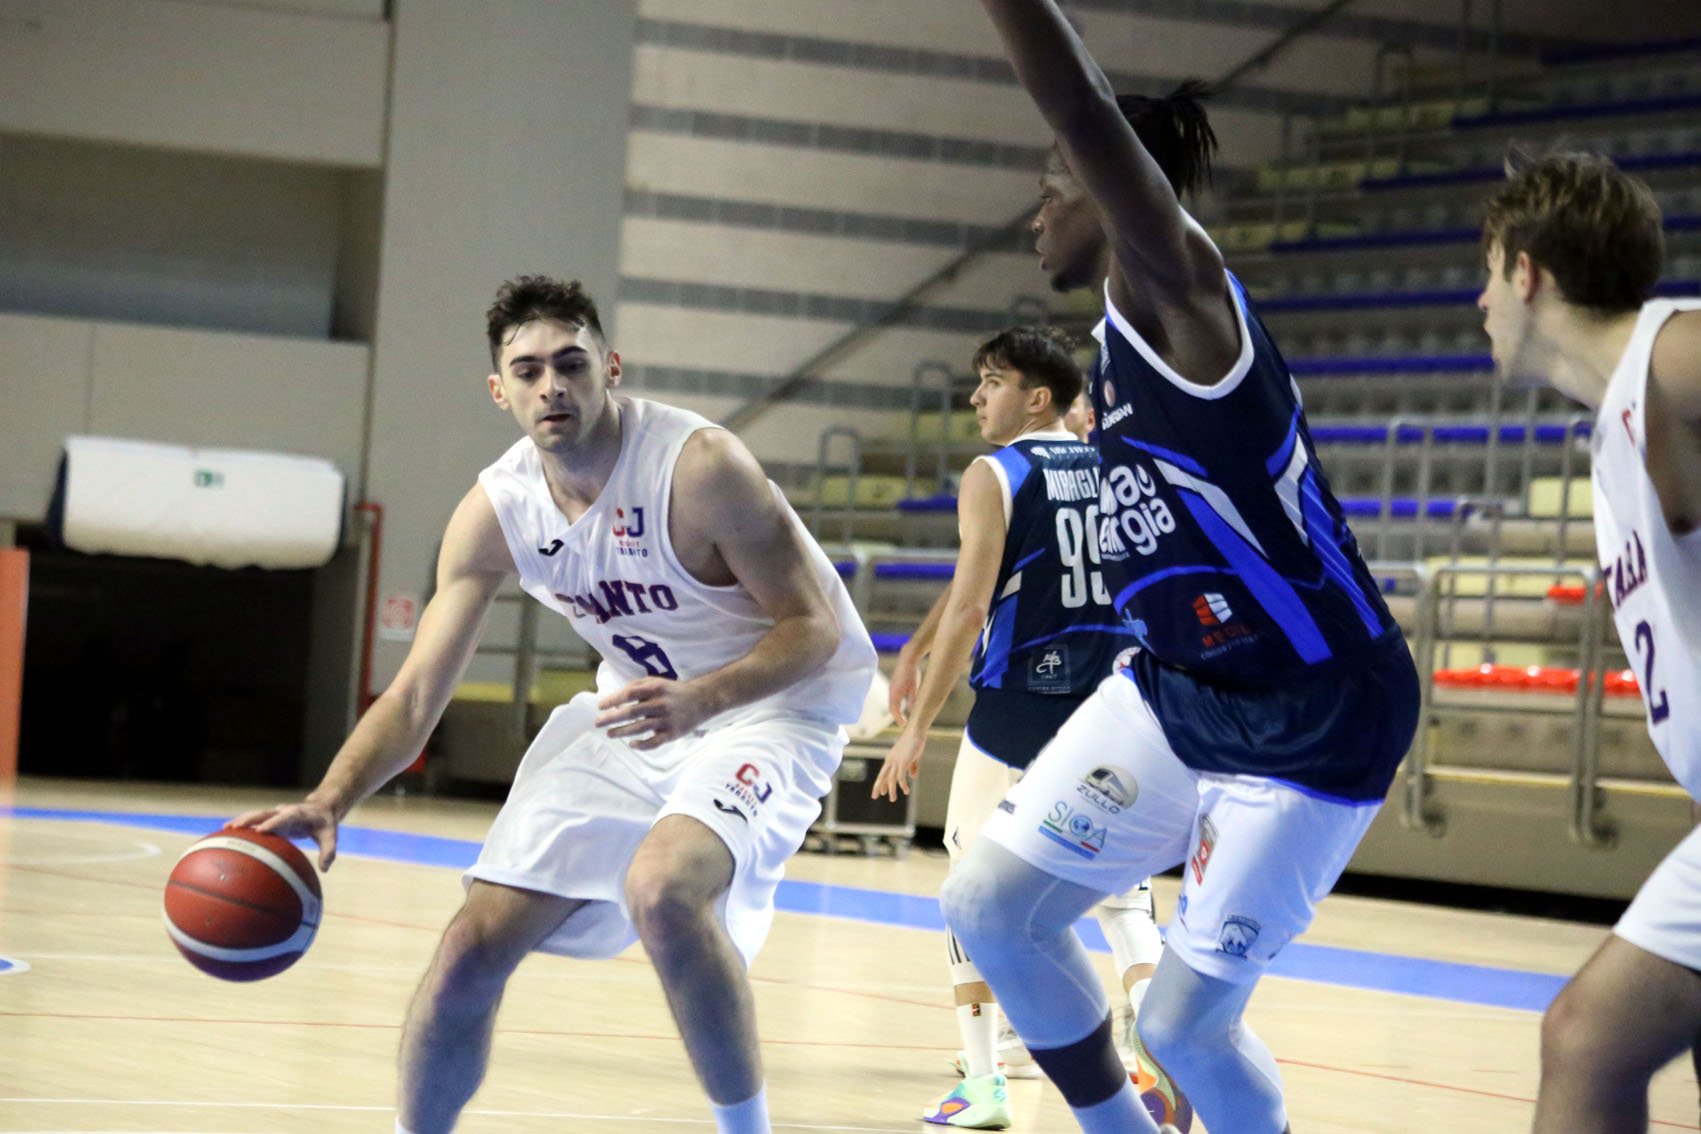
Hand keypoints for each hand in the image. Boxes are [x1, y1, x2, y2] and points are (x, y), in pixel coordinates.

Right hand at [228, 799, 339, 869]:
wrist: (321, 807)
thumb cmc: (324, 823)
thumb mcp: (330, 836)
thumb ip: (328, 851)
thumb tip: (324, 869)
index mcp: (299, 814)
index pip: (285, 817)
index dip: (273, 823)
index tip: (261, 830)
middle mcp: (285, 811)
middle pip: (265, 813)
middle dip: (251, 819)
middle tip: (235, 827)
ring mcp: (276, 813)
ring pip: (256, 815)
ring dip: (242, 820)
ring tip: (225, 829)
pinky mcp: (271, 818)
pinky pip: (255, 820)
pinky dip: (242, 825)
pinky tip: (227, 833)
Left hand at [596, 677, 715, 749]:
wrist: (702, 700)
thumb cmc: (674, 691)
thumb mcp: (657, 682)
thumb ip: (638, 686)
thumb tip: (617, 695)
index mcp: (655, 689)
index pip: (629, 694)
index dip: (613, 700)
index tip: (600, 706)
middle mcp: (660, 704)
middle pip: (631, 712)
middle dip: (612, 718)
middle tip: (597, 723)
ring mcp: (667, 720)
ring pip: (639, 728)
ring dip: (621, 732)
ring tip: (609, 734)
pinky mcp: (673, 733)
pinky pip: (654, 742)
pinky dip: (642, 745)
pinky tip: (631, 744)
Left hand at [871, 731, 926, 801]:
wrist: (915, 732)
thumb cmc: (914, 742)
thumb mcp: (912, 757)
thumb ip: (912, 767)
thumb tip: (913, 777)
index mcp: (891, 758)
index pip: (883, 773)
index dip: (881, 783)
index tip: (881, 792)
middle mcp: (890, 761)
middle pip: (882, 776)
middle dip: (878, 787)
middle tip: (874, 797)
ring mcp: (896, 762)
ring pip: (891, 779)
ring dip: (891, 790)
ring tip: (892, 799)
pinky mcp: (902, 762)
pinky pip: (901, 777)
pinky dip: (903, 785)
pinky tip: (906, 791)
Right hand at [888, 649, 919, 725]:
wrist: (907, 658)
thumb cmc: (912, 673)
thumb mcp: (915, 688)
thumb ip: (913, 700)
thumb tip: (913, 710)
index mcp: (895, 693)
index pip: (894, 710)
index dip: (899, 719)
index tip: (904, 725)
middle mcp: (891, 691)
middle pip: (892, 708)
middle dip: (897, 716)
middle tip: (904, 724)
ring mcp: (891, 688)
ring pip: (892, 703)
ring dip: (896, 710)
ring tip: (903, 717)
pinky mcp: (893, 685)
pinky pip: (893, 698)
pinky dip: (897, 704)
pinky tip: (903, 706)